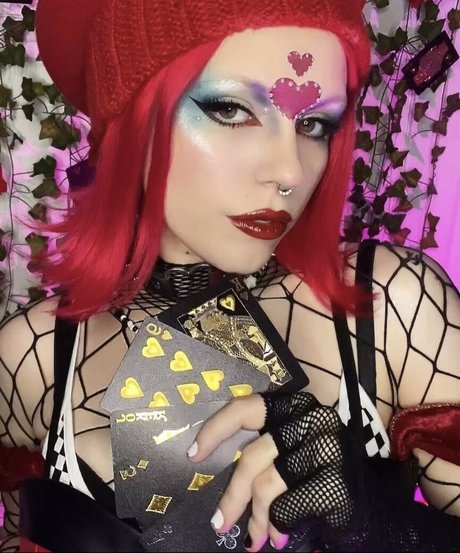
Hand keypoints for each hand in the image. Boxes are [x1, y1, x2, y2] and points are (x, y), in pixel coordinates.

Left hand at [188, 392, 355, 551]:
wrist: (371, 497)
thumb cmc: (317, 471)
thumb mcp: (289, 449)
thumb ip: (260, 452)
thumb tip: (215, 476)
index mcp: (293, 406)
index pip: (247, 408)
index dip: (215, 429)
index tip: (193, 455)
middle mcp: (310, 420)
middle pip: (253, 456)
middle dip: (232, 494)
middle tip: (219, 522)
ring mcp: (326, 449)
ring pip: (267, 485)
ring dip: (256, 518)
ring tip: (255, 538)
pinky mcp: (336, 480)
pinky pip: (288, 506)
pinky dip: (277, 525)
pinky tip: (278, 535)